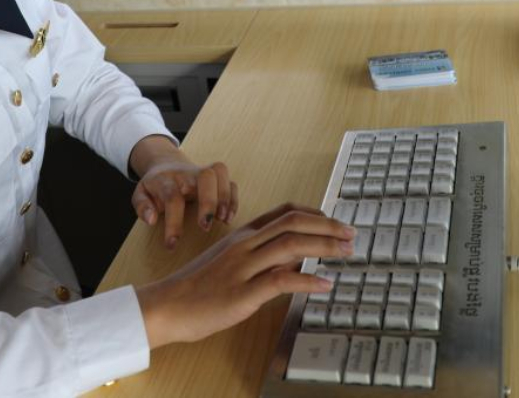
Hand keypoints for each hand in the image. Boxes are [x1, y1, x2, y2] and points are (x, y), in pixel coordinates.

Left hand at [129, 137, 237, 248]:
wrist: (166, 166)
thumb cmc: (155, 187)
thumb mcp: (141, 194)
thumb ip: (142, 206)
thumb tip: (151, 220)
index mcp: (167, 179)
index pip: (172, 197)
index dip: (173, 222)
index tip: (172, 244)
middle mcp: (188, 173)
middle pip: (205, 176)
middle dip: (208, 201)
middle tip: (205, 226)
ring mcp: (204, 172)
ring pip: (220, 173)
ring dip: (224, 197)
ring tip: (222, 220)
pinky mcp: (217, 178)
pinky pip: (231, 182)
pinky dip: (233, 199)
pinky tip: (228, 217)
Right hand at [135, 203, 353, 347]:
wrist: (166, 305)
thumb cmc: (198, 288)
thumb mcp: (230, 264)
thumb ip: (261, 257)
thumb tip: (295, 260)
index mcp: (242, 236)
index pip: (283, 213)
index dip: (314, 214)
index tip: (335, 222)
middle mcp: (245, 245)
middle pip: (293, 223)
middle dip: (328, 226)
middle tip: (351, 234)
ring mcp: (243, 268)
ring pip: (290, 246)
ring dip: (324, 246)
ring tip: (347, 252)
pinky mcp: (242, 293)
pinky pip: (280, 282)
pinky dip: (307, 281)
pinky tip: (325, 284)